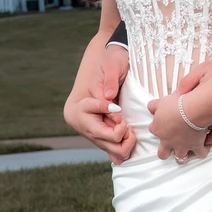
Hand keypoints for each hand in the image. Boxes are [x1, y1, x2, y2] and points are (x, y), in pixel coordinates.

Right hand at [63, 42, 135, 160]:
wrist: (110, 62)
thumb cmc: (112, 62)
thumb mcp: (112, 66)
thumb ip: (110, 81)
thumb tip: (109, 98)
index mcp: (80, 108)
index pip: (100, 129)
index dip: (118, 125)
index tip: (121, 110)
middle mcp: (82, 124)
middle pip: (106, 143)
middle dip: (123, 137)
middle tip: (129, 125)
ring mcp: (90, 131)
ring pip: (111, 150)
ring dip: (125, 144)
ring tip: (131, 129)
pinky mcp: (100, 134)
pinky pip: (112, 150)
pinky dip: (123, 148)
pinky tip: (129, 137)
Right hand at [65, 95, 135, 161]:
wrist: (76, 106)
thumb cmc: (86, 95)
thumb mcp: (93, 88)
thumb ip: (104, 98)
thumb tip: (117, 109)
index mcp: (91, 128)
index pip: (114, 136)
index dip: (122, 127)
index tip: (120, 116)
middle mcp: (95, 140)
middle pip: (120, 151)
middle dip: (129, 138)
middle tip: (126, 124)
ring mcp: (100, 144)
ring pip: (121, 155)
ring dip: (128, 142)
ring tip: (125, 128)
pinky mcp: (104, 144)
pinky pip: (117, 155)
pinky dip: (124, 147)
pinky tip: (124, 135)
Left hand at [147, 92, 208, 162]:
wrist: (192, 111)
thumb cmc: (176, 106)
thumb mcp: (160, 102)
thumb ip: (153, 106)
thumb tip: (151, 107)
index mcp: (158, 129)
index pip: (153, 130)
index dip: (158, 128)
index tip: (164, 124)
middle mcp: (168, 141)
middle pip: (162, 154)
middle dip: (165, 152)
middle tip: (169, 148)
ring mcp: (181, 146)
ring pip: (180, 158)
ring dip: (182, 156)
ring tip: (186, 152)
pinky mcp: (195, 146)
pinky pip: (200, 153)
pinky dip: (203, 151)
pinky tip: (204, 147)